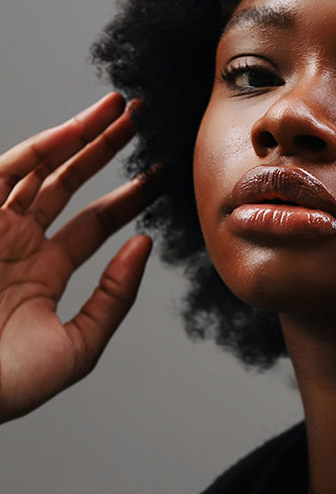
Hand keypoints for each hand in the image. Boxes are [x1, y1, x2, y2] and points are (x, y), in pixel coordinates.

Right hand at [0, 93, 155, 423]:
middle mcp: (18, 242)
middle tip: (144, 121)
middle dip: (107, 151)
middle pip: (70, 184)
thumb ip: (113, 298)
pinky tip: (82, 126)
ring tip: (123, 109)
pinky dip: (47, 145)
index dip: (130, 196)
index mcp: (42, 273)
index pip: (94, 223)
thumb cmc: (7, 384)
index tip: (162, 174)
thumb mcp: (77, 345)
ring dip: (83, 135)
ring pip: (44, 167)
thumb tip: (145, 247)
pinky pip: (13, 170)